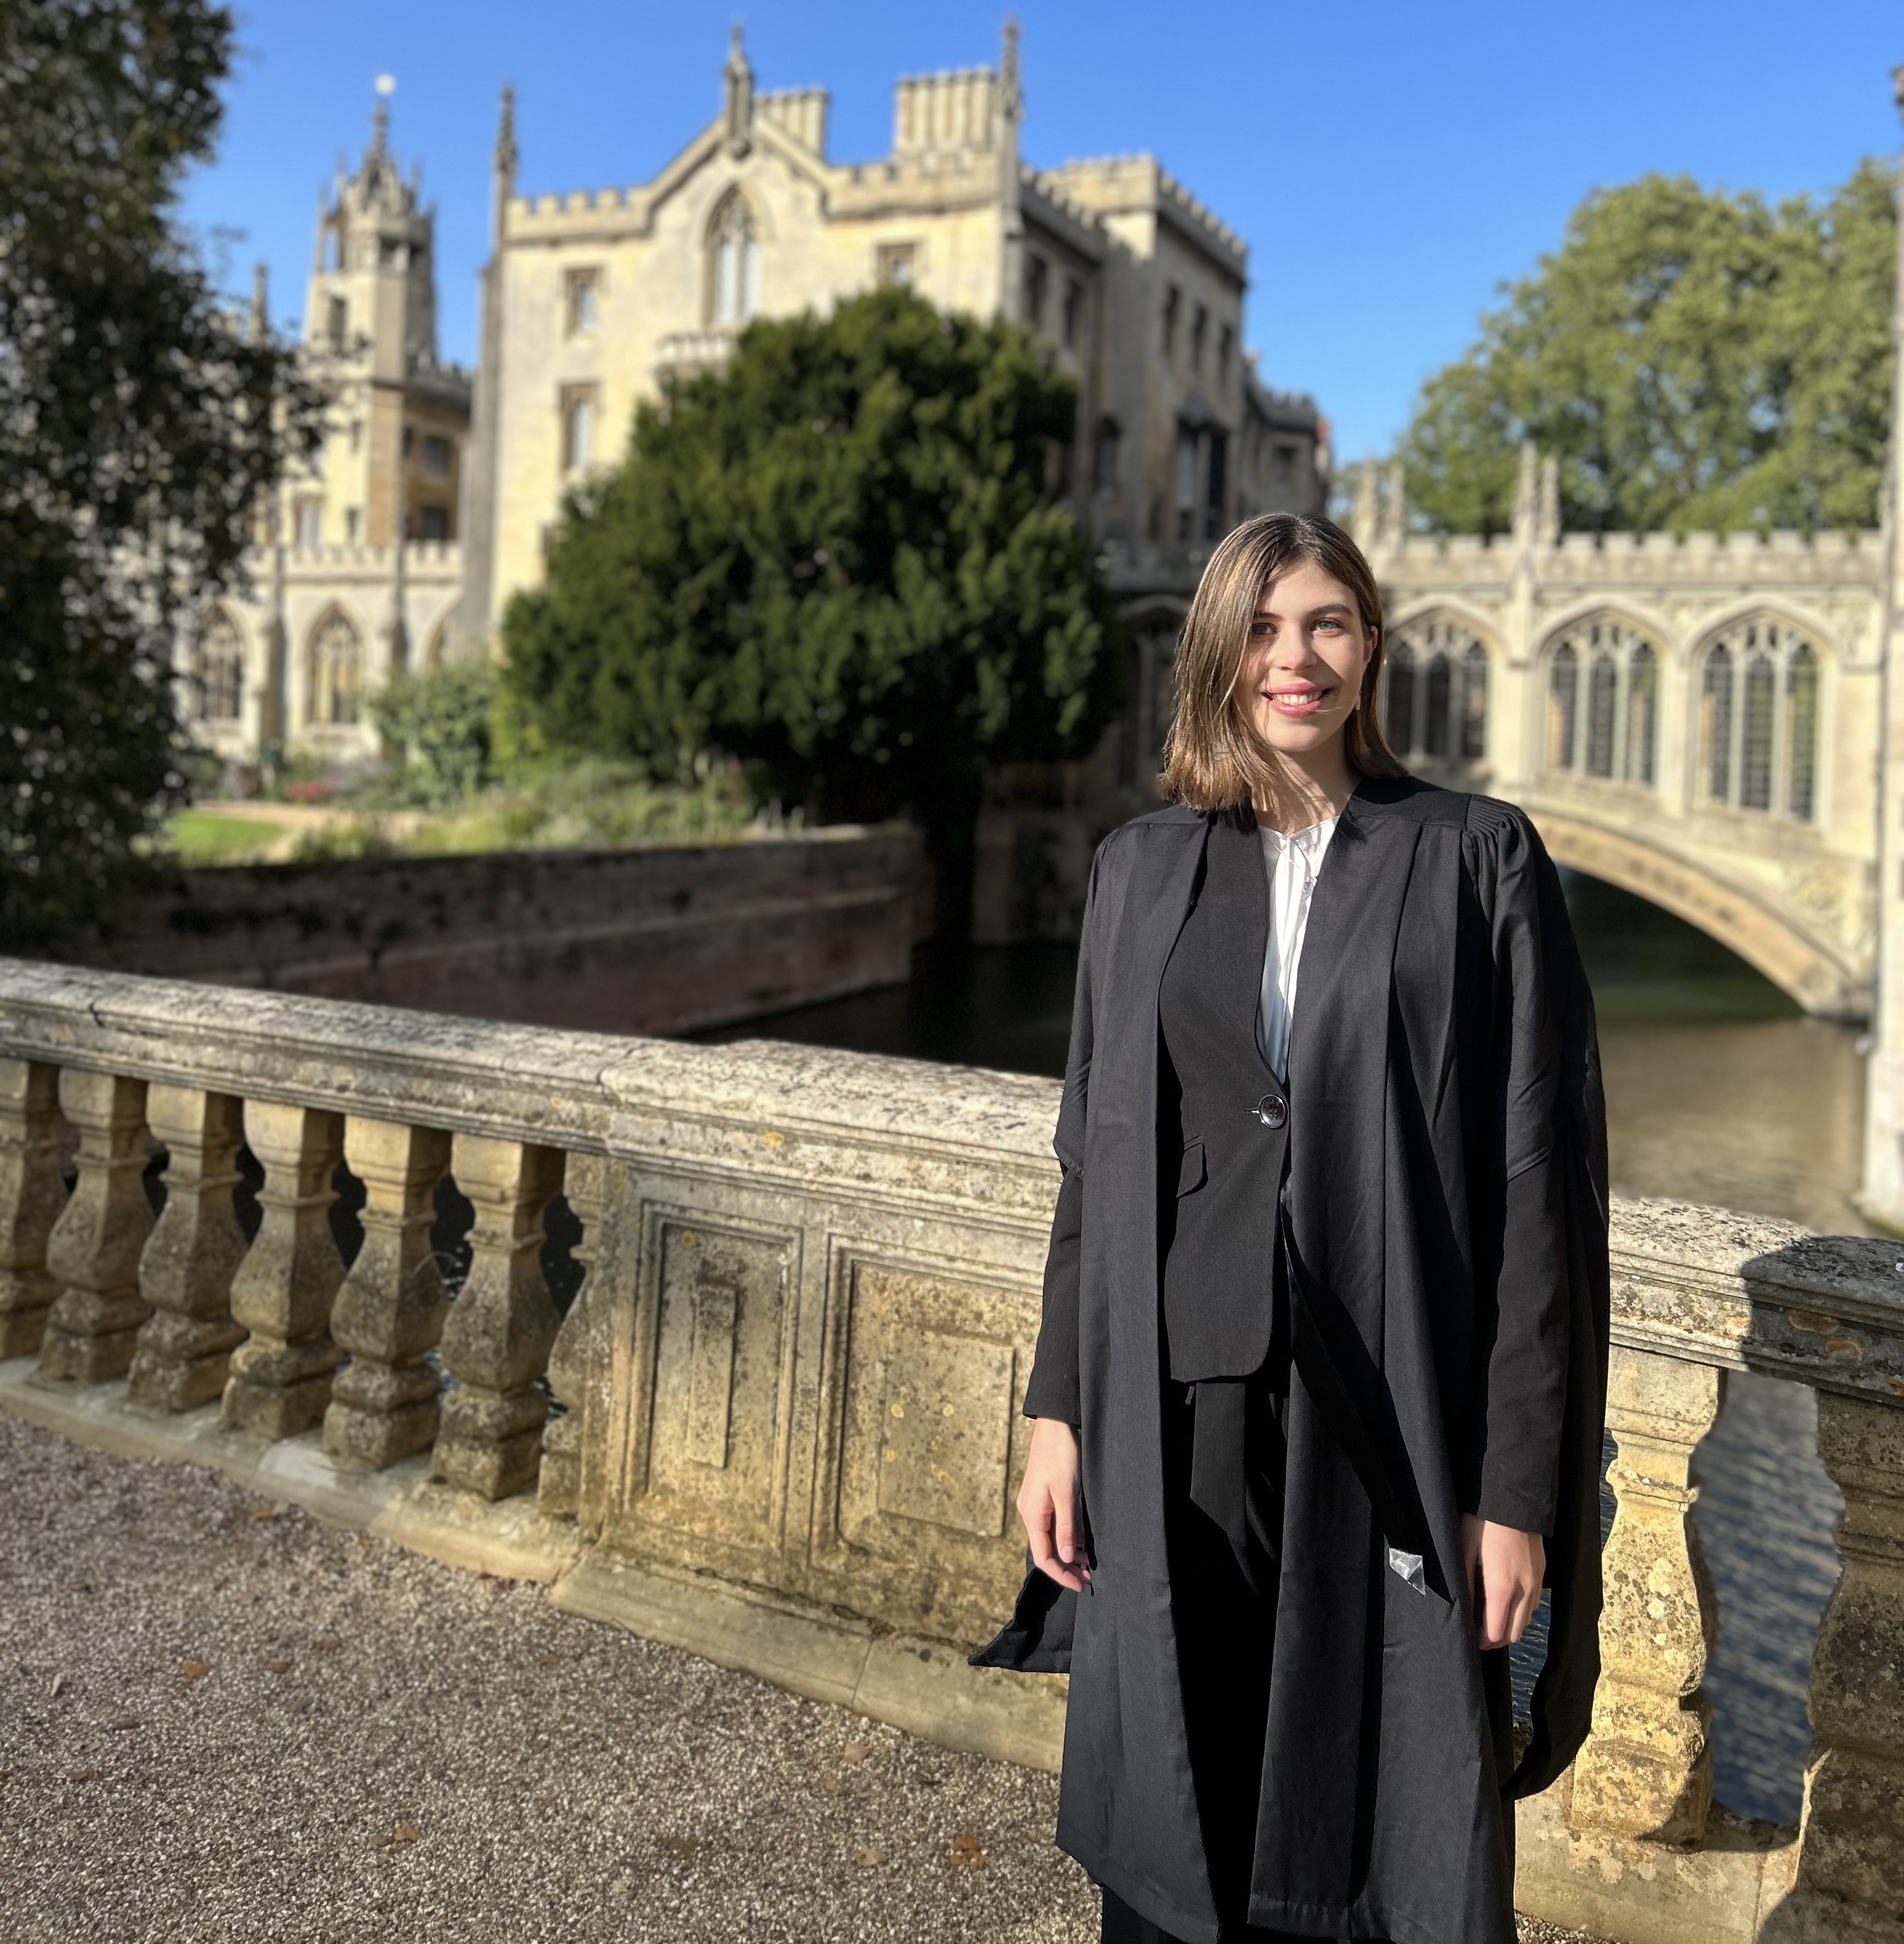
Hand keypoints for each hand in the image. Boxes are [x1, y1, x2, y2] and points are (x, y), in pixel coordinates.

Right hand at [1016, 1417, 1089, 1591]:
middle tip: (1089, 1578)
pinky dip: (1067, 1536)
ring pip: (1050, 1538)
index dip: (1062, 1575)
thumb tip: (1067, 1558)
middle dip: (1067, 1567)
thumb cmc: (1061, 1456)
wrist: (1055, 1425)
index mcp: (1032, 1515)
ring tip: (1090, 1562)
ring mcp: (1035, 1504)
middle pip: (1046, 1550)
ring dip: (1068, 1552)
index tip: (1081, 1586)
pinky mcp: (1042, 1496)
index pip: (1044, 1557)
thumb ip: (1066, 1527)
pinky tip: (1082, 1540)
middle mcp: (1030, 1513)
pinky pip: (1052, 1525)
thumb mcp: (1067, 1493)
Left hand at [1461, 1514, 1544, 1649]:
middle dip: (1495, 1639)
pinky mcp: (1542, 1573)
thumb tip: (1462, 1609)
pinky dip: (1521, 1612)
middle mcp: (1524, 1589)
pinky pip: (1534, 1605)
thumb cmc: (1482, 1522)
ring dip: (1509, 1626)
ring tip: (1491, 1619)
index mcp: (1501, 1586)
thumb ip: (1464, 1584)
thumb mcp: (1464, 1550)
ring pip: (1526, 1621)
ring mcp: (1536, 1582)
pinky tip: (1507, 1602)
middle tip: (1479, 1634)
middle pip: (1513, 1633)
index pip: (1496, 1632)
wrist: (1512, 1500)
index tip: (1470, 1639)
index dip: (1482, 1641)